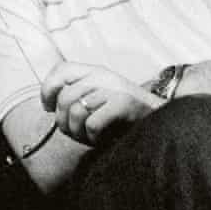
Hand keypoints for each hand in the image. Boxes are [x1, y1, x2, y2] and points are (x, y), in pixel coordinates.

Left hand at [39, 63, 157, 145]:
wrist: (162, 120)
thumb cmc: (126, 115)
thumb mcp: (101, 97)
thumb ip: (78, 95)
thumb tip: (50, 105)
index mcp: (96, 71)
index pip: (61, 70)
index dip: (48, 89)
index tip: (48, 107)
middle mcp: (103, 76)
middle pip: (65, 97)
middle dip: (64, 121)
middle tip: (74, 133)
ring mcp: (114, 88)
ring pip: (76, 110)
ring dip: (77, 132)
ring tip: (87, 138)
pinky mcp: (124, 103)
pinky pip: (92, 123)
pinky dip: (91, 137)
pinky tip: (99, 139)